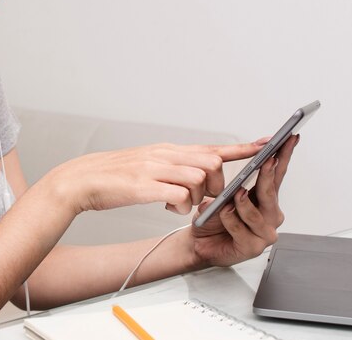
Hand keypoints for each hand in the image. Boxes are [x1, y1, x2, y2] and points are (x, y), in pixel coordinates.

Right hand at [37, 140, 266, 214]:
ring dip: (197, 197)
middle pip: (212, 162)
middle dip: (217, 185)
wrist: (84, 179)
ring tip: (180, 204)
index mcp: (168, 150)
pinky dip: (181, 205)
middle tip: (204, 198)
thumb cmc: (116, 176)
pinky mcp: (145, 186)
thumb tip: (196, 176)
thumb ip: (173, 167)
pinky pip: (180, 195)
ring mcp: (156, 169)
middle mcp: (166, 155)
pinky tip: (168, 207)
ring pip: (200, 178)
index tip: (267, 144)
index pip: (212, 147)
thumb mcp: (149, 164)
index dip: (242, 148)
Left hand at [188, 135, 298, 266]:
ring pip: (256, 214)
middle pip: (270, 193)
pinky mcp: (251, 248)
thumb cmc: (213, 218)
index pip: (277, 174)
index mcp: (265, 200)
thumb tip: (242, 177)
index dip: (284, 156)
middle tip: (268, 159)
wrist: (199, 242)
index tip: (290, 138)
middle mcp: (269, 216)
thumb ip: (234, 185)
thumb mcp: (223, 195)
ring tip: (236, 192)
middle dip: (268, 175)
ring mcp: (263, 233)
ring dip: (244, 202)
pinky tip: (223, 212)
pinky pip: (240, 230)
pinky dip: (230, 219)